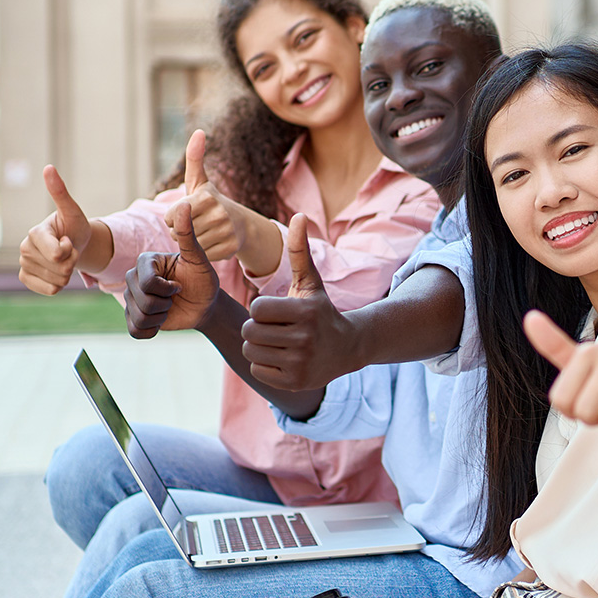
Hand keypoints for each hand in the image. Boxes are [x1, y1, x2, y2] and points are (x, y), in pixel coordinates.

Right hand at [17, 165, 93, 294]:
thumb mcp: (73, 211)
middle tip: (69, 249)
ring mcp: (24, 264)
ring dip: (67, 273)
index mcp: (35, 232)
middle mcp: (24, 248)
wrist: (73, 242)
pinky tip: (56, 271)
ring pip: (58, 281)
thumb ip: (60, 192)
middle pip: (61, 269)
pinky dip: (59, 284)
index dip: (70, 250)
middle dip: (72, 262)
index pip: (58, 255)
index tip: (68, 239)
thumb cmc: (73, 225)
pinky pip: (50, 290)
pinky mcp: (26, 278)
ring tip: (64, 258)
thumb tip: (48, 167)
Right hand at [125, 201, 218, 336]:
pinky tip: (162, 321)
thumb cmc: (203, 279)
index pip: (148, 282)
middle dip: (165, 304)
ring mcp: (131, 298)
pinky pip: (135, 331)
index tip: (180, 285)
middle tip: (176, 297)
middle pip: (142, 301)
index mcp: (145, 261)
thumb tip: (185, 204)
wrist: (205, 304)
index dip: (167, 289)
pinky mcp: (133, 318)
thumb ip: (188, 234)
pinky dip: (152, 330)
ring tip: (169, 307)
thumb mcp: (198, 258)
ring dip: (161, 317)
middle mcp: (133, 278)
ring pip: (139, 317)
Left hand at [169, 129, 253, 263]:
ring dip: (191, 242)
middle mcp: (218, 213)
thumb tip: (199, 131)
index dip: (173, 217)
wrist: (241, 224)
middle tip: (196, 224)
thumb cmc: (211, 202)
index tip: (186, 212)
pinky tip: (212, 243)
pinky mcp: (231, 248)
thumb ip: (194, 157)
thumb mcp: (199, 181)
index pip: (171, 216)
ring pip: (190, 245)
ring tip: (203, 233)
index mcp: (205, 197)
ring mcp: (226, 231)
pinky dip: (203, 253)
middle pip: (178, 232)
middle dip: (182, 230)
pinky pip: (202, 255)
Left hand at [241, 213, 360, 388]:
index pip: (256, 310)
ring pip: (251, 351)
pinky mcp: (295, 382)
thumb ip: (299, 250)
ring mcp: (301, 363)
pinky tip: (282, 358)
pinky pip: (258, 370)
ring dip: (258, 346)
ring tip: (277, 342)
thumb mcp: (311, 281)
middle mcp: (305, 339)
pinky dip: (265, 364)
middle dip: (257, 328)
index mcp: (305, 312)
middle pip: (250, 332)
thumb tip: (299, 216)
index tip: (277, 311)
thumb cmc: (320, 310)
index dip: (260, 309)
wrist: (347, 347)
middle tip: (275, 328)